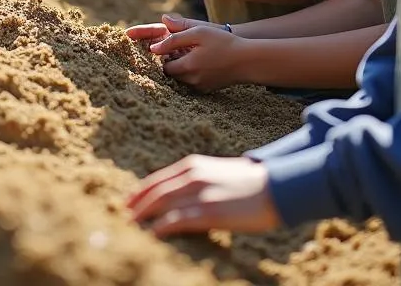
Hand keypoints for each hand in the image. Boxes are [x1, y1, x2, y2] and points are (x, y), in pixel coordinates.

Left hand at [128, 155, 280, 237]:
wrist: (276, 186)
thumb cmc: (248, 184)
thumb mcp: (217, 175)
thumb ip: (197, 182)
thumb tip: (181, 197)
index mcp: (194, 165)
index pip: (158, 179)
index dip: (141, 192)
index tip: (129, 202)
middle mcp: (193, 174)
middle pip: (156, 190)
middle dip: (137, 204)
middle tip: (124, 216)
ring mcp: (201, 192)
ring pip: (162, 203)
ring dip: (144, 215)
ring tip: (131, 226)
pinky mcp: (210, 210)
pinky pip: (178, 219)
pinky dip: (162, 226)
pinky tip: (153, 234)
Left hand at [136, 15, 247, 91]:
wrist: (248, 60)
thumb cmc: (223, 43)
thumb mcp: (198, 32)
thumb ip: (174, 38)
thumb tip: (154, 47)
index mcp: (187, 66)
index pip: (164, 67)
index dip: (166, 56)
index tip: (172, 46)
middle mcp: (192, 81)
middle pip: (172, 75)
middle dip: (173, 63)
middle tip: (183, 49)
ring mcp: (201, 87)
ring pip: (182, 79)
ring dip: (183, 68)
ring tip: (194, 54)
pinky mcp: (209, 89)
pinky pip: (193, 82)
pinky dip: (193, 73)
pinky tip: (203, 62)